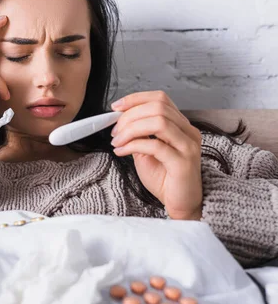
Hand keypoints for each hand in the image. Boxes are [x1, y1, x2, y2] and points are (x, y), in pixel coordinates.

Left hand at [110, 91, 202, 219]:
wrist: (180, 204)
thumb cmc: (165, 178)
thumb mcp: (146, 151)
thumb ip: (138, 134)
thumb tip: (120, 120)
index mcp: (181, 125)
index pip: (160, 99)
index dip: (136, 99)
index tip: (115, 107)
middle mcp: (188, 131)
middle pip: (158, 107)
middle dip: (130, 116)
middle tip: (114, 131)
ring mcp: (188, 146)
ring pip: (158, 122)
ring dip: (131, 129)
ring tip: (117, 141)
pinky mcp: (183, 162)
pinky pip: (155, 146)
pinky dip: (133, 145)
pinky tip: (122, 152)